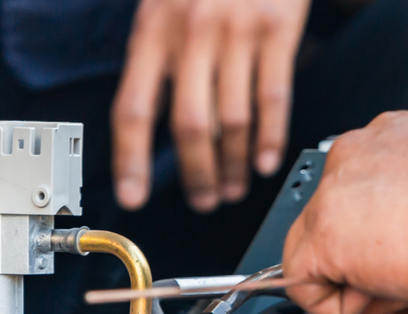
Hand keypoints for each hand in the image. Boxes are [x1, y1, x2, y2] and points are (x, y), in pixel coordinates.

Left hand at [113, 0, 308, 212]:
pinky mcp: (277, 29)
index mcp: (153, 29)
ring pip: (233, 120)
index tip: (132, 197)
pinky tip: (266, 161)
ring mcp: (237, 32)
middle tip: (203, 200)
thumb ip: (156, 55)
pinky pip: (273, 96)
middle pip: (190, 127)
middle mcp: (192, 33)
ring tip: (235, 186)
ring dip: (235, 165)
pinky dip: (270, 137)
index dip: (130, 160)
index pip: (134, 109)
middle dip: (197, 175)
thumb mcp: (162, 2)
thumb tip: (155, 122)